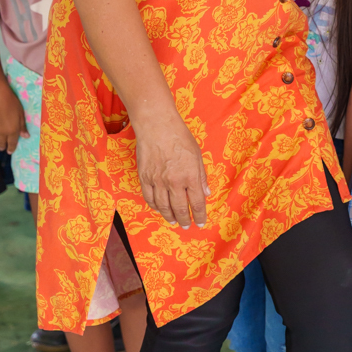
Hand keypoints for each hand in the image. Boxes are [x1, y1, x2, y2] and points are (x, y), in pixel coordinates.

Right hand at [0, 81, 26, 153]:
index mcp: (12, 130)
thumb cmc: (12, 102)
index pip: (12, 142)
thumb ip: (22, 126)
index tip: (10, 152)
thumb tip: (26, 136)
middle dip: (2, 146)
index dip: (11, 148)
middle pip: (1, 142)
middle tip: (1, 149)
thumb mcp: (21, 114)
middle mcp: (1, 132)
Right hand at [135, 113, 209, 228]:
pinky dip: (155, 206)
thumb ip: (201, 176)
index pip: (198, 203)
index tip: (200, 223)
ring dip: (169, 216)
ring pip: (163, 207)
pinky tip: (159, 209)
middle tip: (186, 226)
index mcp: (190, 176)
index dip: (200, 216)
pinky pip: (149, 198)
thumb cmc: (180, 137)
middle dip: (185, 220)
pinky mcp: (145, 178)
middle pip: (180, 209)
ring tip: (173, 221)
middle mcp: (174, 182)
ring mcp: (158, 181)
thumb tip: (206, 193)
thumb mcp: (197, 155)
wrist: (157, 125)